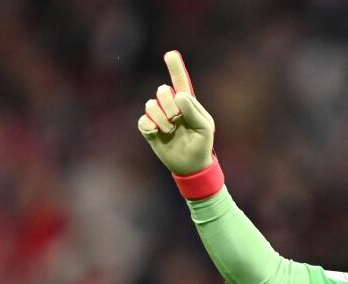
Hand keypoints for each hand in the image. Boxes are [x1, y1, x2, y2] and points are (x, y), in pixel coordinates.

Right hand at [137, 50, 215, 175]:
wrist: (191, 165)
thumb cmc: (202, 145)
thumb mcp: (204, 128)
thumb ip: (193, 110)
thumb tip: (178, 95)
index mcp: (186, 102)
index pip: (179, 81)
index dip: (175, 67)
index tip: (170, 54)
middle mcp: (170, 106)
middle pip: (162, 90)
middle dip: (170, 106)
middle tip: (178, 120)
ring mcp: (159, 116)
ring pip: (151, 105)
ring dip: (162, 119)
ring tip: (171, 130)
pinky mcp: (149, 128)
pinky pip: (143, 120)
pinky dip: (151, 127)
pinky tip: (158, 134)